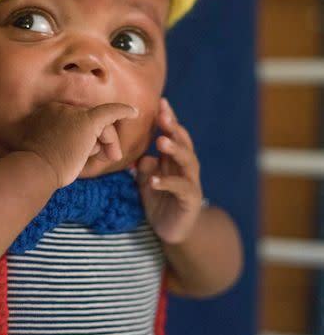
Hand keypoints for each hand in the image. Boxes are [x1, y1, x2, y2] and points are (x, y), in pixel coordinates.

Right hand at [11, 102, 137, 187]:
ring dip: (108, 142)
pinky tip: (134, 113)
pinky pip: (110, 112)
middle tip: (107, 158)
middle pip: (89, 122)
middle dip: (100, 140)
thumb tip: (83, 148)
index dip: (85, 139)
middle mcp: (61, 109)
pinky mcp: (88, 122)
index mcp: (49, 113)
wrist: (35, 169)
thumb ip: (62, 143)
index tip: (86, 154)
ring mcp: (74, 114)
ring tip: (109, 159)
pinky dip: (123, 111)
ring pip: (100, 125)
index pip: (75, 122)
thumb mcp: (47, 151)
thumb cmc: (38, 168)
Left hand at [137, 98, 203, 243]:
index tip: (161, 103)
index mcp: (175, 158)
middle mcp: (186, 166)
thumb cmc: (159, 201)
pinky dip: (167, 182)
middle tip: (163, 116)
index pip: (173, 133)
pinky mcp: (191, 199)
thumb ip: (144, 167)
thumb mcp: (147, 181)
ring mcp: (191, 182)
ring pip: (187, 160)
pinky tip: (154, 180)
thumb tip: (144, 156)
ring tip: (161, 141)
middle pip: (183, 142)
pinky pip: (180, 187)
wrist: (173, 231)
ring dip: (175, 150)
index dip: (169, 118)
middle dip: (173, 127)